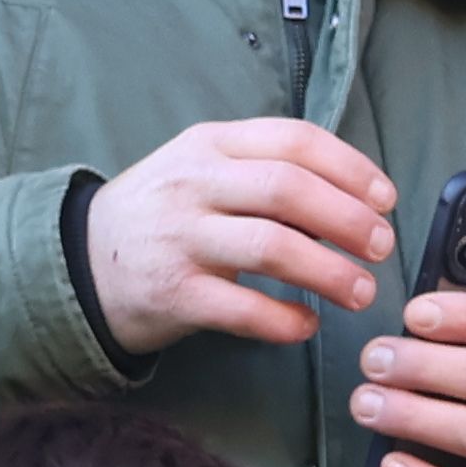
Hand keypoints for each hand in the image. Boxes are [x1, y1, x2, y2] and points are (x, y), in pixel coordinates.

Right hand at [87, 119, 396, 354]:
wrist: (81, 263)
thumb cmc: (162, 215)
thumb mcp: (201, 168)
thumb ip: (264, 170)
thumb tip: (353, 196)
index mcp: (210, 144)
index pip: (293, 140)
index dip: (350, 169)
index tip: (384, 199)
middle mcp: (194, 184)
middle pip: (289, 190)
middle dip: (348, 220)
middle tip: (381, 247)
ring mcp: (181, 240)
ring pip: (272, 248)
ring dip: (330, 272)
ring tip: (360, 292)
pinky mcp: (174, 295)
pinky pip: (245, 310)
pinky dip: (286, 321)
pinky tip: (306, 326)